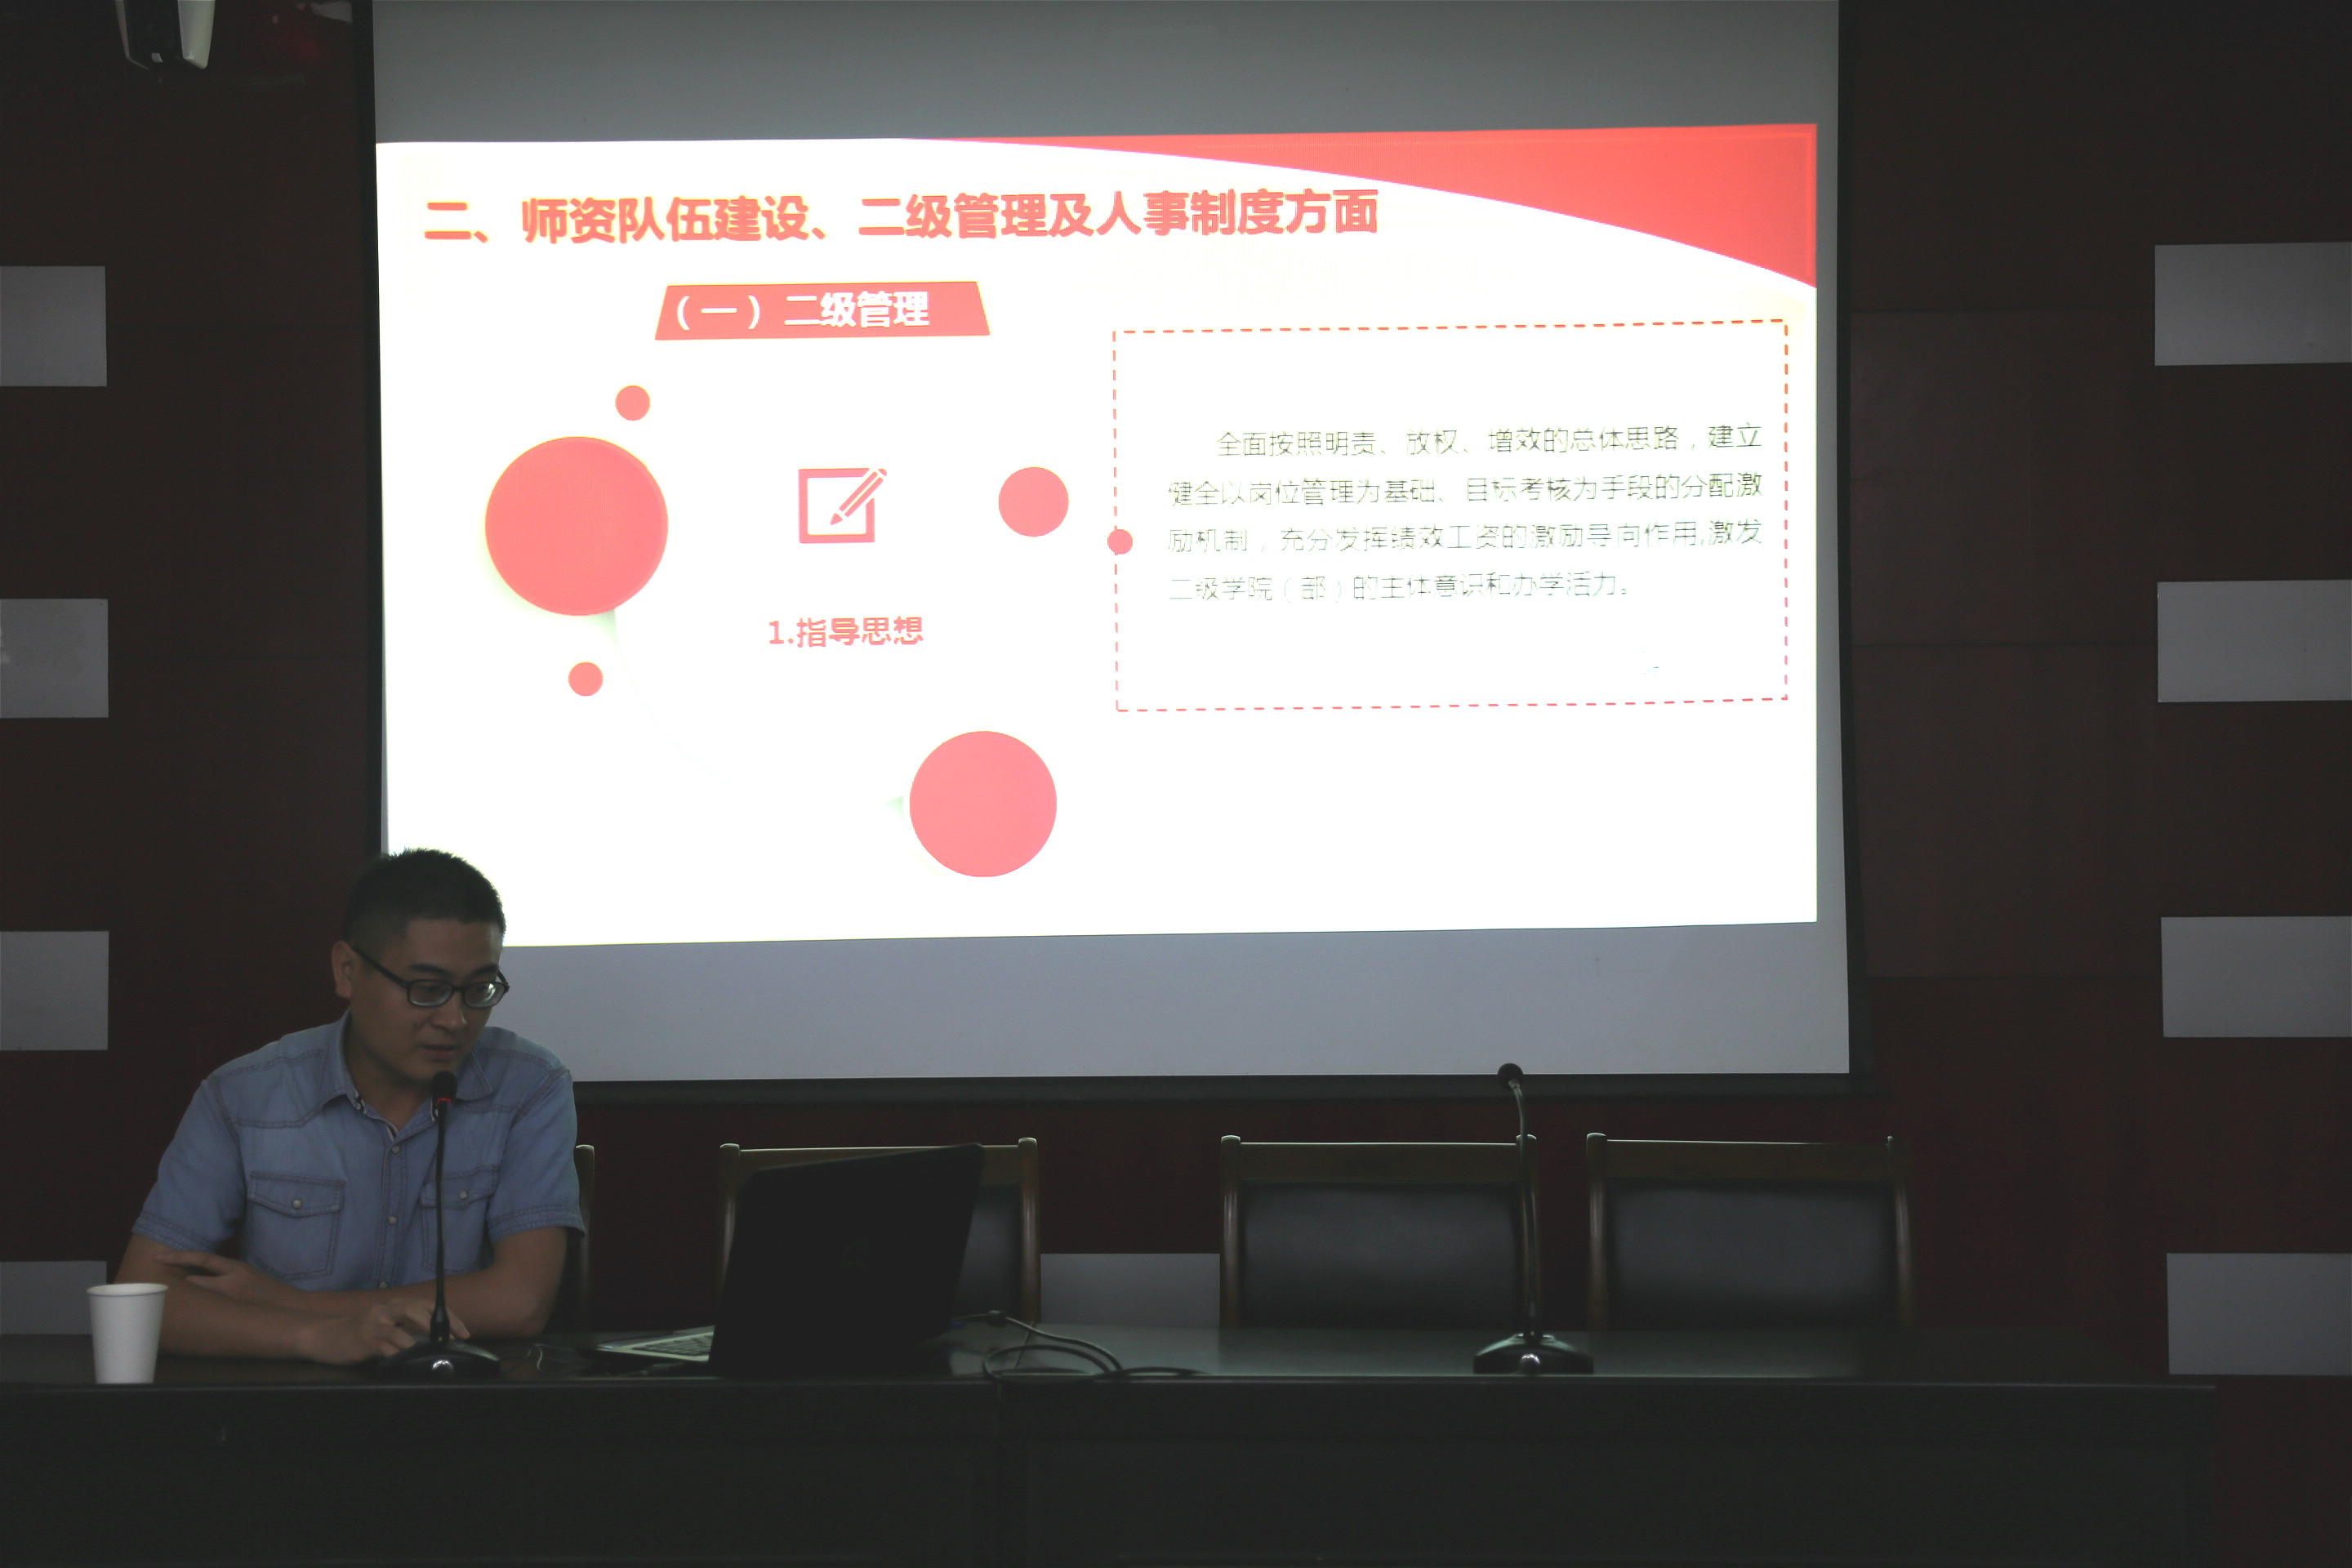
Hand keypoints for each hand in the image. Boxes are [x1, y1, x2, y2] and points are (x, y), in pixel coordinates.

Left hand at [154, 1250, 303, 1309]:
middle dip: (176, 1285)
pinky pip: (207, 1314)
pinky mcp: (232, 1316)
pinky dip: (196, 1314)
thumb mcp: (250, 1274)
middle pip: (193, 1281)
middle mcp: (231, 1283)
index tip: (158, 1258)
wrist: (292, 1307)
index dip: (178, 1257)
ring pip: (198, 1299)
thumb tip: (203, 1274)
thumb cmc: (270, 1291)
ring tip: (166, 1303)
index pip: (202, 1258)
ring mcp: (231, 1301)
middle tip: (155, 1286)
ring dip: (184, 1301)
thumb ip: (228, 1273)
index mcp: (236, 1268)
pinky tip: (185, 1320)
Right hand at [296, 1298, 473, 1365]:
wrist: (321, 1336)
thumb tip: (433, 1342)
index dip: (448, 1316)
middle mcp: (384, 1310)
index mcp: (393, 1306)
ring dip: (420, 1339)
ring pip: (401, 1326)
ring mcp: (372, 1324)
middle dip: (440, 1324)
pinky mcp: (362, 1339)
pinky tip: (408, 1360)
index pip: (427, 1305)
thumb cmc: (355, 1333)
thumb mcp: (382, 1325)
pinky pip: (384, 1344)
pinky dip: (399, 1352)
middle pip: (416, 1309)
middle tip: (455, 1339)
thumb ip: (404, 1328)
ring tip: (435, 1350)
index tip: (463, 1332)